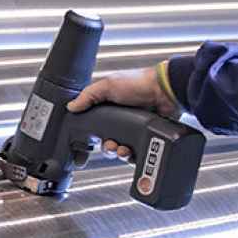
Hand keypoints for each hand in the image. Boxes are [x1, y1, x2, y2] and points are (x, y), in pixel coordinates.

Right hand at [66, 63, 180, 161]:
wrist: (165, 91)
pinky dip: (133, 155)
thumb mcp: (108, 85)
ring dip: (119, 153)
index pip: (96, 126)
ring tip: (122, 149)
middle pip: (108, 142)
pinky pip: (137, 152)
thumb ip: (89, 96)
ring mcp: (136, 129)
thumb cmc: (140, 82)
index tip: (89, 143)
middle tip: (110, 145)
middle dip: (107, 147)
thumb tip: (72, 106)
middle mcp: (123, 119)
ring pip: (122, 150)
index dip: (92, 136)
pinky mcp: (147, 136)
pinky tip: (132, 151)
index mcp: (111, 107)